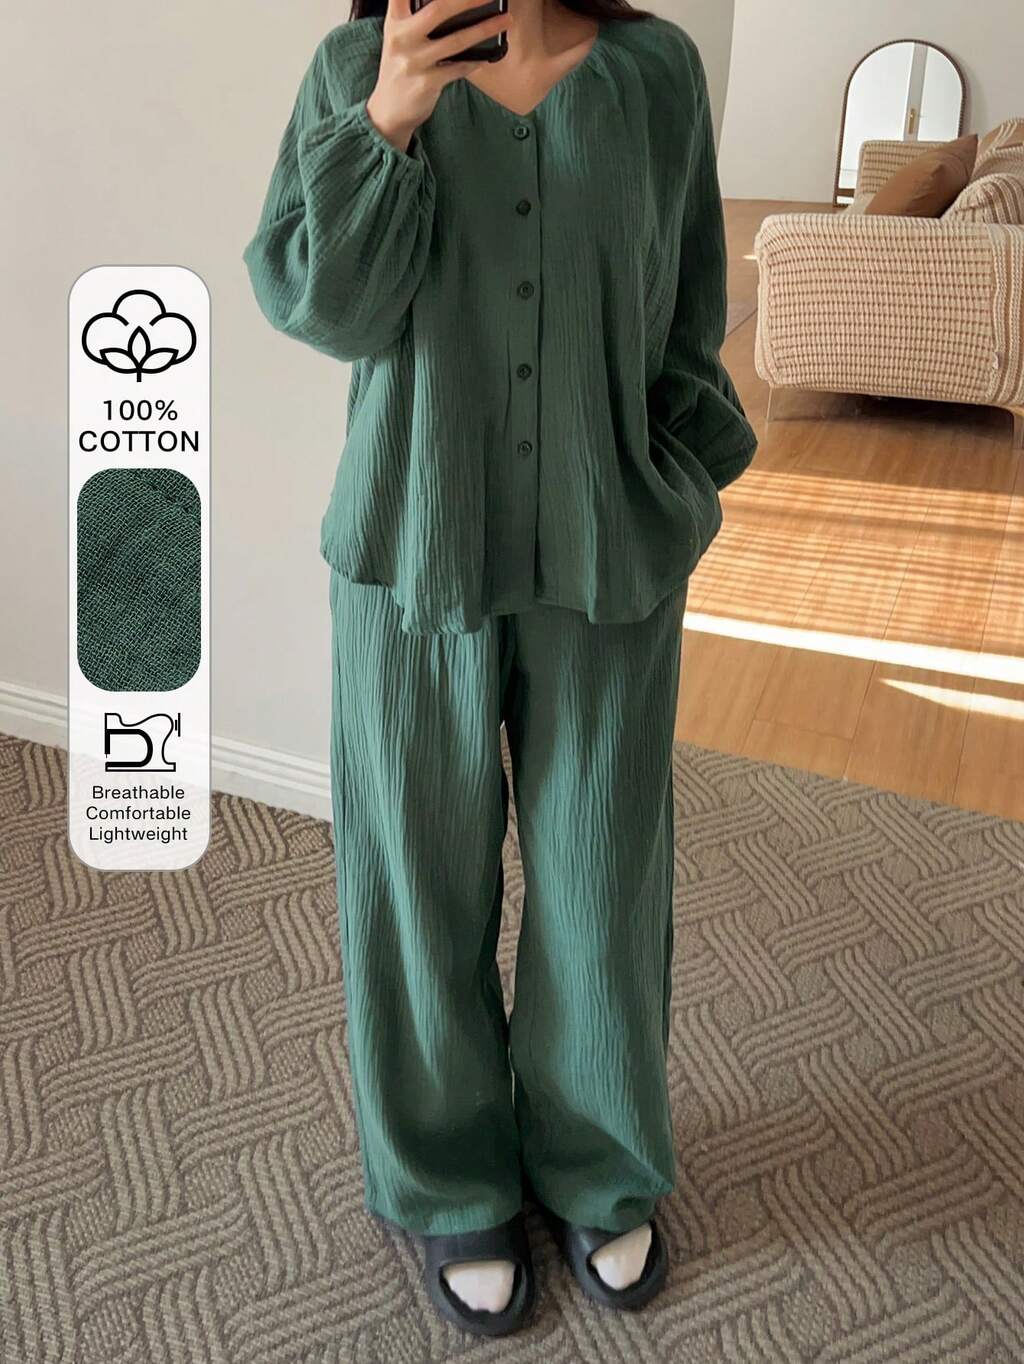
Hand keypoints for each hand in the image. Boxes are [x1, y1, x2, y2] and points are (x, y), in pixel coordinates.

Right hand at [366, 0, 512, 151]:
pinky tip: (489, 54)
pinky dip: (476, 60)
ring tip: (505, 20)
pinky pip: (459, 68)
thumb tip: (455, 5)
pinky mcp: (427, 83)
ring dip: (484, 29)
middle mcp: (402, 37)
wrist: (388, 111)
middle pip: (439, 8)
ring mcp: (415, 61)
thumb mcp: (398, 37)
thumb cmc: (400, 68)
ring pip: (456, 40)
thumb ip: (415, 17)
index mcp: (395, 21)